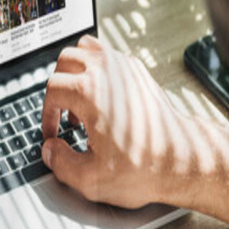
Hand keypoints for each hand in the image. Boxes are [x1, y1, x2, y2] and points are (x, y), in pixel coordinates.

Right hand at [41, 35, 181, 207]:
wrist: (181, 159)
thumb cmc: (145, 167)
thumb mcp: (91, 179)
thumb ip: (60, 164)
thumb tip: (51, 151)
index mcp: (90, 92)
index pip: (52, 89)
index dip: (46, 114)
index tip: (53, 133)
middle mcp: (107, 72)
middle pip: (65, 61)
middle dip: (58, 88)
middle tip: (62, 114)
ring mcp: (125, 67)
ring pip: (86, 49)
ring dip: (75, 71)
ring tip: (79, 100)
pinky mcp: (138, 71)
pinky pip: (108, 54)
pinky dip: (97, 68)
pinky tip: (101, 97)